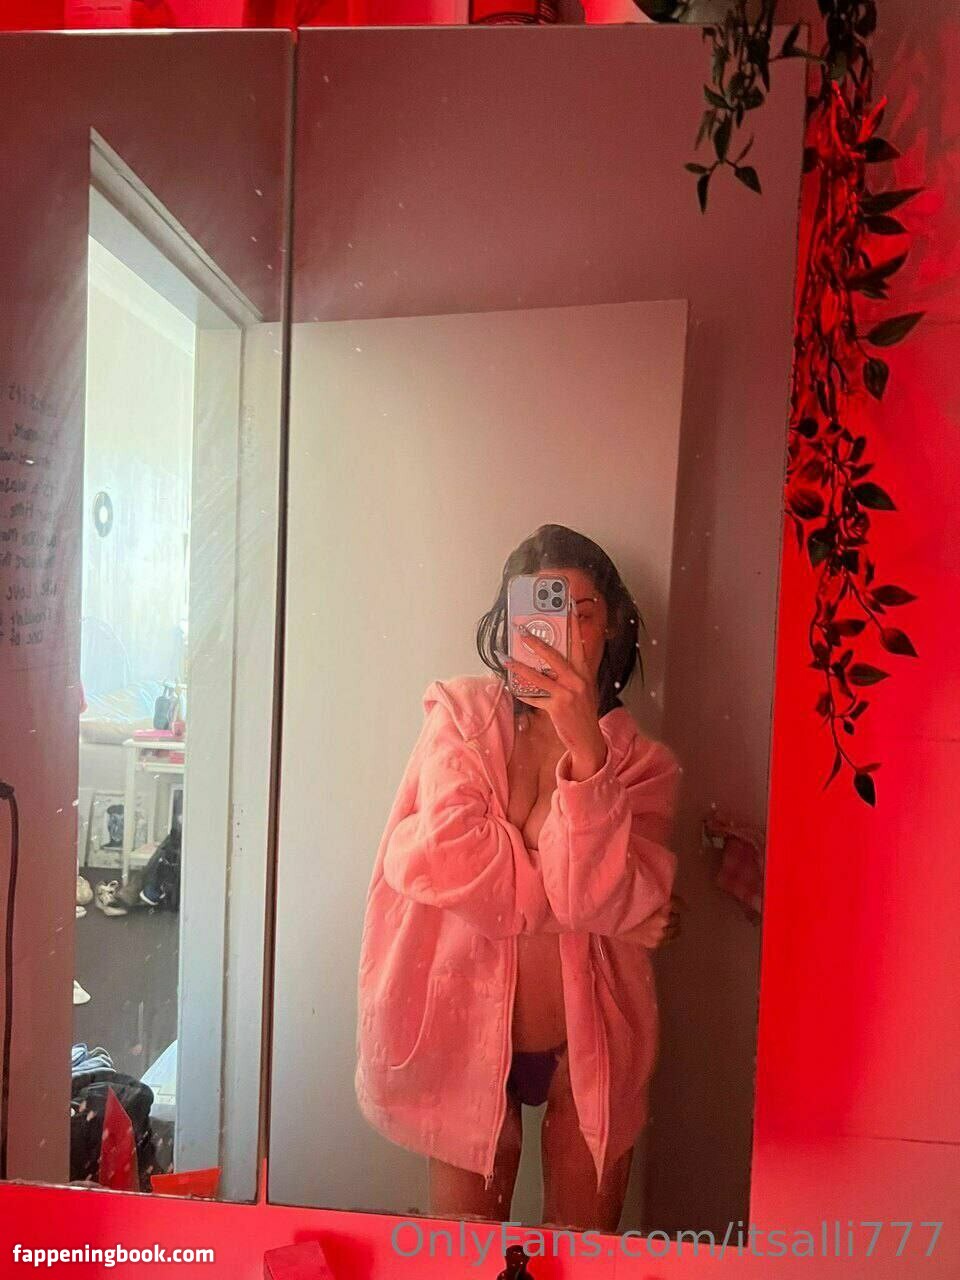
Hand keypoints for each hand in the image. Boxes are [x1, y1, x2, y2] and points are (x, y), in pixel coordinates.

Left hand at [499, 609, 605, 779]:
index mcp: (584, 672)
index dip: (572, 623)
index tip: (566, 606)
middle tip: (522, 630)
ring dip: (519, 666)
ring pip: (538, 675)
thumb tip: (550, 660)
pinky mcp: (557, 707)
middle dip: (535, 641)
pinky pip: (535, 697)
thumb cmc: (583, 711)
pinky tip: (512, 687)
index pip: (578, 642)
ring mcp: (567, 693)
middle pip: (554, 655)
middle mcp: (577, 680)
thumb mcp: (583, 688)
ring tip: (506, 658)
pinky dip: (523, 693)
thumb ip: (571, 672)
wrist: (588, 738)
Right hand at [620, 894, 686, 948]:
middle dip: (673, 914)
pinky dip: (669, 935)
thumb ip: (659, 894)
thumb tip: (671, 895)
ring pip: (677, 929)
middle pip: (678, 917)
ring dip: (672, 925)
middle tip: (665, 913)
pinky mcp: (656, 944)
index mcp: (661, 905)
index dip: (678, 904)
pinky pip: (671, 939)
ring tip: (665, 923)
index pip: (679, 904)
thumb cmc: (628, 906)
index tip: (678, 904)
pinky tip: (663, 931)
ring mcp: (660, 934)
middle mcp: (663, 920)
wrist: (614, 922)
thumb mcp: (644, 895)